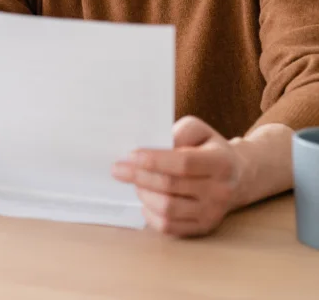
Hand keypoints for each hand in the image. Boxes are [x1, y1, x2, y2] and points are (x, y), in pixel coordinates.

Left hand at [112, 116, 244, 236]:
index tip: (130, 155)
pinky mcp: (203, 227)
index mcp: (220, 162)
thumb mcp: (198, 129)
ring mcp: (212, 213)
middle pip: (171, 186)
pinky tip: (145, 199)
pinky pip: (170, 227)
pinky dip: (150, 214)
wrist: (237, 176)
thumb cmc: (208, 148)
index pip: (183, 163)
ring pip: (168, 209)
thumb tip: (153, 145)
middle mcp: (219, 190)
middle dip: (139, 176)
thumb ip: (178, 132)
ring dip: (144, 194)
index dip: (154, 160)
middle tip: (118, 168)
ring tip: (134, 182)